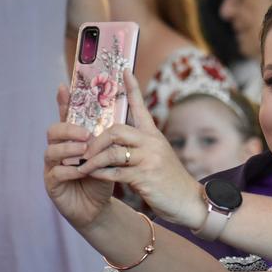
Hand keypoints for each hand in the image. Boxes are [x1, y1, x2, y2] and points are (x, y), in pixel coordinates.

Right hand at [44, 86, 114, 228]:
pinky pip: (55, 173)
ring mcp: (52, 166)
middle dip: (69, 130)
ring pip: (51, 151)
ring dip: (69, 150)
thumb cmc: (104, 177)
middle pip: (54, 131)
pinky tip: (80, 171)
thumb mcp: (111, 155)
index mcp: (73, 139)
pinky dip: (68, 170)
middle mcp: (59, 150)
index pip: (67, 117)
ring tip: (85, 151)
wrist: (99, 208)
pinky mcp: (52, 184)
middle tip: (86, 134)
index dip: (64, 102)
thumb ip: (112, 137)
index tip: (64, 86)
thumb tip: (127, 109)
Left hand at [77, 72, 203, 225]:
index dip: (132, 88)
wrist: (189, 201)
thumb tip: (115, 142)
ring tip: (82, 167)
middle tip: (83, 151)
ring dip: (92, 160)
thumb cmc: (170, 181)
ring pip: (112, 152)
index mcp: (154, 136)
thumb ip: (141, 147)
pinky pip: (114, 172)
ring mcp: (149, 159)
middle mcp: (152, 143)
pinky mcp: (145, 177)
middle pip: (116, 130)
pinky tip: (92, 177)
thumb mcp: (158, 157)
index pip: (141, 107)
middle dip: (95, 140)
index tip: (124, 70)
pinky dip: (100, 175)